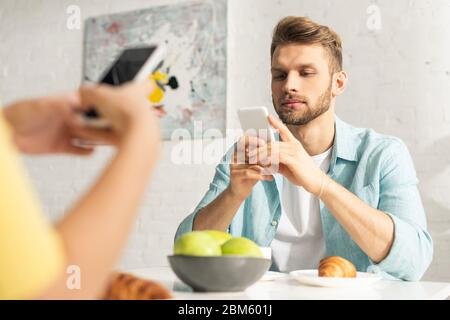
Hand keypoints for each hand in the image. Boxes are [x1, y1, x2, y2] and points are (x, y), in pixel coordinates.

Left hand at [2, 80, 158, 153]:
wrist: (3, 135)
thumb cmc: (16, 115)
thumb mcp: (37, 106)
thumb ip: (56, 105)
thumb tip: (73, 104)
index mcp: (64, 104)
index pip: (87, 104)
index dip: (100, 106)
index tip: (113, 109)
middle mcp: (68, 118)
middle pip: (91, 121)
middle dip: (103, 124)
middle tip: (116, 127)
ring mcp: (66, 132)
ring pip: (87, 135)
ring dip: (97, 139)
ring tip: (109, 140)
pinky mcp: (61, 146)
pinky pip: (78, 149)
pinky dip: (85, 151)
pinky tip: (92, 152)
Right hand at [227, 136, 272, 200]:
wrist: (239, 191)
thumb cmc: (250, 176)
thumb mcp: (256, 164)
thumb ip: (262, 156)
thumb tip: (274, 147)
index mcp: (239, 151)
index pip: (244, 140)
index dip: (253, 139)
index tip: (264, 143)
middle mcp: (234, 157)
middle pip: (246, 149)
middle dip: (260, 152)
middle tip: (272, 157)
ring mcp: (233, 166)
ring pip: (250, 163)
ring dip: (264, 166)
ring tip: (275, 169)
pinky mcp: (234, 175)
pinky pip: (249, 173)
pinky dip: (261, 175)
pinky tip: (270, 178)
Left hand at [248, 115, 324, 195]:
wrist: (316, 182)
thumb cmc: (303, 175)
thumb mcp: (288, 166)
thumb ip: (278, 162)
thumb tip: (266, 163)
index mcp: (294, 145)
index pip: (284, 130)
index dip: (276, 123)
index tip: (267, 117)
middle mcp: (294, 146)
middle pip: (272, 143)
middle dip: (258, 147)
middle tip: (247, 151)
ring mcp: (295, 152)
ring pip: (272, 149)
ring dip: (260, 153)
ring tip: (250, 157)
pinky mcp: (294, 160)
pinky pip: (277, 156)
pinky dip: (267, 159)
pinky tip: (261, 163)